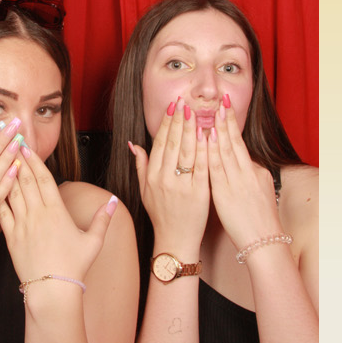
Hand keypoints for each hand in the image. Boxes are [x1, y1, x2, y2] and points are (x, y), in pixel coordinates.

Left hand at [0, 142, 116, 286]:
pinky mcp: (11, 237)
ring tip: (1, 158)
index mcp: (57, 212)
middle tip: (11, 143)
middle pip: (27, 180)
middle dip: (19, 160)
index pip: (44, 180)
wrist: (53, 291)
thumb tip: (113, 201)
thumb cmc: (74, 267)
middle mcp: (38, 214)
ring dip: (7, 174)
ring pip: (13, 193)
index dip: (35, 161)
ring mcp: (23, 225)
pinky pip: (2, 212)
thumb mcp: (93, 241)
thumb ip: (103, 219)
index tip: (28, 147)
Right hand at [129, 97, 209, 258]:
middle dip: (179, 120)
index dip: (166, 123)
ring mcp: (183, 186)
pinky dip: (205, 151)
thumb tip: (133, 144)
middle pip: (173, 143)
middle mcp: (165, 179)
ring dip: (192, 130)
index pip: (160, 143)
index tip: (172, 107)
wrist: (175, 240)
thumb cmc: (161, 215)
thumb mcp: (144, 190)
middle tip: (184, 102)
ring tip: (195, 113)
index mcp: (152, 176)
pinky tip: (208, 137)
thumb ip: (140, 165)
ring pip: (187, 152)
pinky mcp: (200, 193)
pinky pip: (203, 168)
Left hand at [207, 97, 283, 253]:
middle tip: (220, 101)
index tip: (225, 106)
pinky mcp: (226, 193)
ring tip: (211, 112)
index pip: (240, 143)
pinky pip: (216, 168)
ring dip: (217, 130)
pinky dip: (210, 151)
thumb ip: (251, 171)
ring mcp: (237, 182)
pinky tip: (205, 139)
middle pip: (234, 142)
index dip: (232, 124)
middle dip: (226, 120)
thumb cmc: (261, 218)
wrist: (264, 242)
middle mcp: (247, 173)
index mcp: (255, 171)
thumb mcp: (261, 189)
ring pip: (225, 151)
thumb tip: (242, 157)